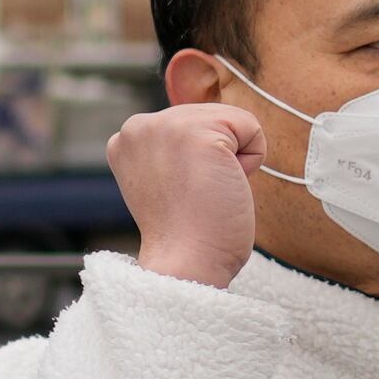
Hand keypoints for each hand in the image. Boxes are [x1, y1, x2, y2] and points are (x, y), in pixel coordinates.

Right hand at [108, 101, 265, 288]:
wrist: (188, 262)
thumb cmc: (187, 230)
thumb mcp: (166, 176)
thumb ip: (174, 147)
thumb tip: (210, 130)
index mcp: (126, 138)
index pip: (187, 124)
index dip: (197, 161)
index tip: (180, 194)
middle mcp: (137, 125)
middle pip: (209, 116)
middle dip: (217, 155)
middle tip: (196, 195)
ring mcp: (165, 126)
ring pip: (231, 120)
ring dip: (234, 157)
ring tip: (208, 189)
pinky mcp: (198, 132)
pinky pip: (251, 128)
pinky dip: (252, 159)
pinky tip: (223, 185)